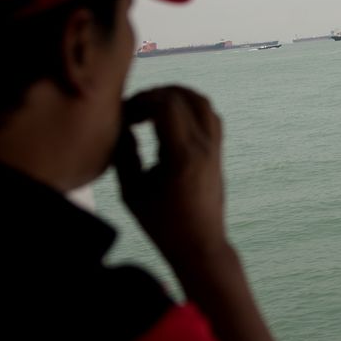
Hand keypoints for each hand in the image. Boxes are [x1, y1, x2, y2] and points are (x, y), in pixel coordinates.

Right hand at [113, 86, 227, 264]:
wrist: (200, 244)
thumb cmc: (162, 224)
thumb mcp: (131, 193)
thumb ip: (124, 155)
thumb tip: (121, 126)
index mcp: (183, 157)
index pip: (167, 106)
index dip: (141, 101)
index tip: (125, 116)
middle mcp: (204, 147)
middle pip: (183, 97)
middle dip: (154, 95)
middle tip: (134, 111)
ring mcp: (215, 148)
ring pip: (201, 102)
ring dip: (175, 97)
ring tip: (151, 109)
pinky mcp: (218, 152)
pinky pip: (209, 116)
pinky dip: (189, 108)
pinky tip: (169, 122)